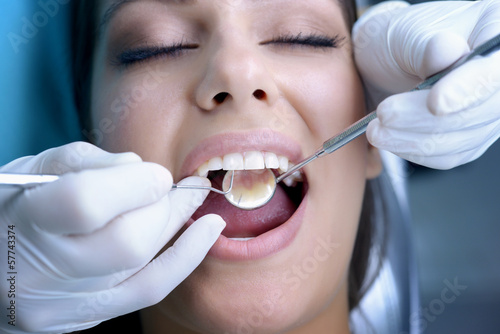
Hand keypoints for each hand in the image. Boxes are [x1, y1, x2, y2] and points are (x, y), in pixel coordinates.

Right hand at [0, 142, 224, 332]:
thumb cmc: (16, 205)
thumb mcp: (39, 168)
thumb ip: (92, 162)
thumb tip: (144, 171)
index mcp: (24, 220)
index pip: (87, 203)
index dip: (136, 184)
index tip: (156, 174)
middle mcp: (41, 271)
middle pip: (128, 240)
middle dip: (164, 206)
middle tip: (175, 186)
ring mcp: (65, 302)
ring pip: (143, 265)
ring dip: (177, 225)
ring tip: (192, 199)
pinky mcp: (86, 316)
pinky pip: (149, 290)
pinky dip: (185, 258)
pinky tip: (208, 232)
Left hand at [353, 0, 499, 168]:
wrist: (381, 62)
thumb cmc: (395, 40)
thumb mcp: (403, 34)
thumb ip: (427, 46)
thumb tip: (448, 53)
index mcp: (492, 31)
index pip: (494, 69)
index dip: (469, 89)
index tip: (435, 103)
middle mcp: (496, 74)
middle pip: (483, 110)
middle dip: (426, 119)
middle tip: (385, 114)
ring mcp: (487, 109)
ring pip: (464, 139)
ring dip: (414, 140)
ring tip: (376, 129)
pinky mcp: (468, 137)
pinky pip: (449, 155)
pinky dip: (414, 151)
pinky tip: (390, 138)